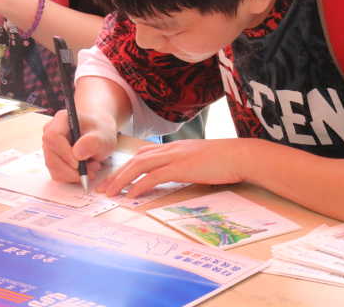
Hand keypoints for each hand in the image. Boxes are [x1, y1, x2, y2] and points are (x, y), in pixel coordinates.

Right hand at [42, 110, 117, 182]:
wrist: (99, 133)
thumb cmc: (100, 131)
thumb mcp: (104, 135)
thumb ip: (93, 142)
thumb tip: (77, 154)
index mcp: (62, 119)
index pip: (53, 137)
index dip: (64, 153)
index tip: (79, 164)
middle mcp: (50, 132)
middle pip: (51, 156)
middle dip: (71, 169)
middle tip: (92, 171)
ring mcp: (49, 146)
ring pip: (53, 167)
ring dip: (73, 174)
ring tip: (92, 168)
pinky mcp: (52, 158)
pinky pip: (57, 173)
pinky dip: (72, 176)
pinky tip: (86, 170)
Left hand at [98, 139, 244, 197]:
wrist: (240, 155)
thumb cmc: (225, 160)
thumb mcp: (199, 160)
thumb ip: (185, 165)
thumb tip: (176, 174)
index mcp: (174, 148)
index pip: (142, 154)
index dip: (126, 166)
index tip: (115, 178)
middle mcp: (170, 150)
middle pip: (135, 160)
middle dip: (117, 174)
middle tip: (103, 189)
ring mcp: (174, 157)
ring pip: (139, 166)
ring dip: (122, 180)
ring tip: (110, 194)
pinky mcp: (180, 168)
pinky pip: (153, 177)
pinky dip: (139, 186)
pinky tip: (131, 196)